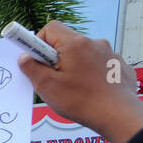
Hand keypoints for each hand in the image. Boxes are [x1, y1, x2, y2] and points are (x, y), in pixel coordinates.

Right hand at [19, 21, 142, 142]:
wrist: (117, 114)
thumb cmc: (81, 101)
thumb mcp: (47, 86)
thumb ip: (31, 68)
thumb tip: (24, 57)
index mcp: (75, 44)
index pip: (50, 29)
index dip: (38, 42)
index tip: (35, 59)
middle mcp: (94, 43)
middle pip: (66, 42)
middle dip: (55, 57)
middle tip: (52, 78)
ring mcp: (108, 53)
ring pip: (82, 54)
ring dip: (73, 66)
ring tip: (72, 88)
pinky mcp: (116, 64)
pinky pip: (97, 63)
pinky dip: (89, 73)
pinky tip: (88, 89)